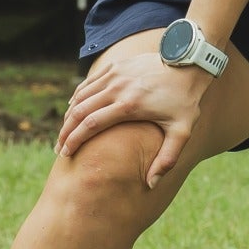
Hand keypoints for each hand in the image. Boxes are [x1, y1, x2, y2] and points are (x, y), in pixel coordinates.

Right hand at [57, 45, 211, 188]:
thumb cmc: (185, 100)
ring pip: (82, 95)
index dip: (75, 140)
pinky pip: (90, 82)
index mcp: (130, 106)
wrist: (188, 63)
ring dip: (69, 115)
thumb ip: (167, 159)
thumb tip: (152, 184)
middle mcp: (118, 88)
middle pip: (80, 110)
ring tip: (64, 132)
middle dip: (66, 131)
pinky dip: (78, 96)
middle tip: (59, 148)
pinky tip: (74, 108)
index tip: (65, 154)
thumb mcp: (182, 132)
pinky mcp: (116, 66)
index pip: (92, 124)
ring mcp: (116, 74)